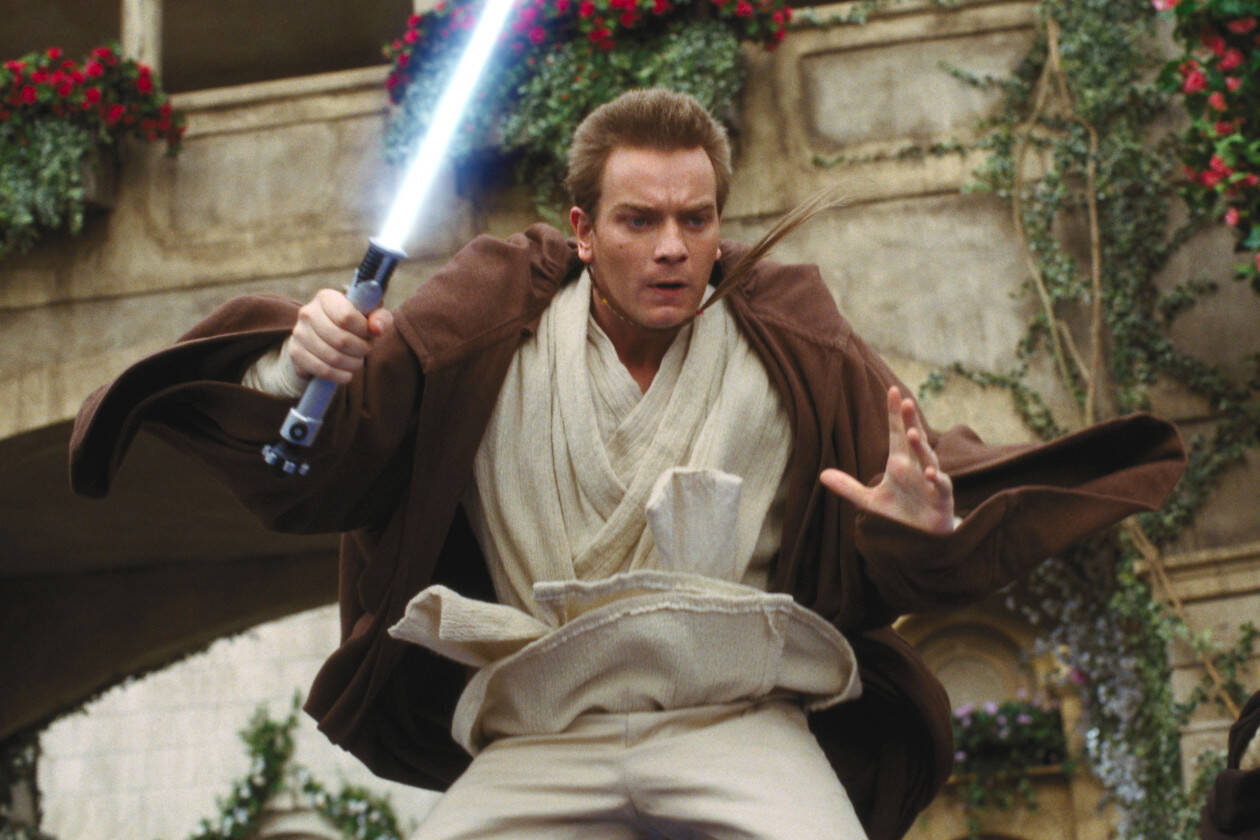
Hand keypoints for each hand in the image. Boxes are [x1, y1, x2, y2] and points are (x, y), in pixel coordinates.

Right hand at [287, 288, 394, 383]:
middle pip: (341, 339)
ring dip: (352, 364)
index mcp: (326, 297)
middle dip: (361, 349)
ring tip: (357, 361)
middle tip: (366, 350)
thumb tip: (377, 329)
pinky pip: (321, 369)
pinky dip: (339, 376)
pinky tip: (346, 374)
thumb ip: (380, 318)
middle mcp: (308, 312)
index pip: (347, 316)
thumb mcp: (370, 317)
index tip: (369, 334)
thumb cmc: (353, 325)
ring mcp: (299, 333)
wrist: (324, 339)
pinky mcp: (295, 353)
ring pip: (333, 357)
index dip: (363, 330)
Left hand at [820, 385, 955, 533]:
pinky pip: (940, 485)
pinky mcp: (941, 498)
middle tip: (905, 401)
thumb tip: (821, 475)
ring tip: (913, 433)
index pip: (896, 434)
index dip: (894, 414)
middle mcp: (916, 467)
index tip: (892, 391)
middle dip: (910, 421)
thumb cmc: (900, 516)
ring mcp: (930, 481)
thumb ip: (848, 487)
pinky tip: (929, 473)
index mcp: (900, 463)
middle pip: (913, 440)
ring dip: (921, 446)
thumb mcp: (870, 502)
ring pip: (928, 459)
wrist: (921, 540)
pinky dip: (936, 479)